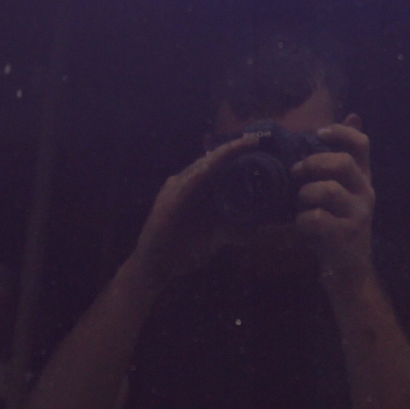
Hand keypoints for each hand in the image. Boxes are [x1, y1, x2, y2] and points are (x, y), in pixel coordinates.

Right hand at [122, 131, 260, 292]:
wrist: (155, 268)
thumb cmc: (182, 251)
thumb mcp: (214, 237)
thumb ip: (231, 231)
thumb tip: (254, 229)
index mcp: (194, 189)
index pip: (216, 165)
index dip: (234, 152)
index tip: (254, 143)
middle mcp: (183, 184)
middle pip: (209, 161)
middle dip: (231, 149)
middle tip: (253, 140)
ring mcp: (173, 191)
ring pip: (199, 168)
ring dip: (219, 157)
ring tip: (238, 147)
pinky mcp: (168, 204)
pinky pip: (185, 185)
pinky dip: (199, 176)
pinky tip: (211, 168)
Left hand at [293, 120, 374, 288]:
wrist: (348, 270)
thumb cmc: (335, 225)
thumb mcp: (338, 192)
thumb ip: (335, 162)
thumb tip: (350, 117)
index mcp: (362, 178)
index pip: (362, 144)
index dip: (341, 132)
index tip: (319, 132)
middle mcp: (366, 192)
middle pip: (343, 163)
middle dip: (313, 163)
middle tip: (296, 172)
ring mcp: (358, 214)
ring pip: (328, 190)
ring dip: (305, 194)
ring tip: (300, 204)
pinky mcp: (346, 235)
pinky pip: (317, 218)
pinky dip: (302, 220)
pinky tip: (302, 225)